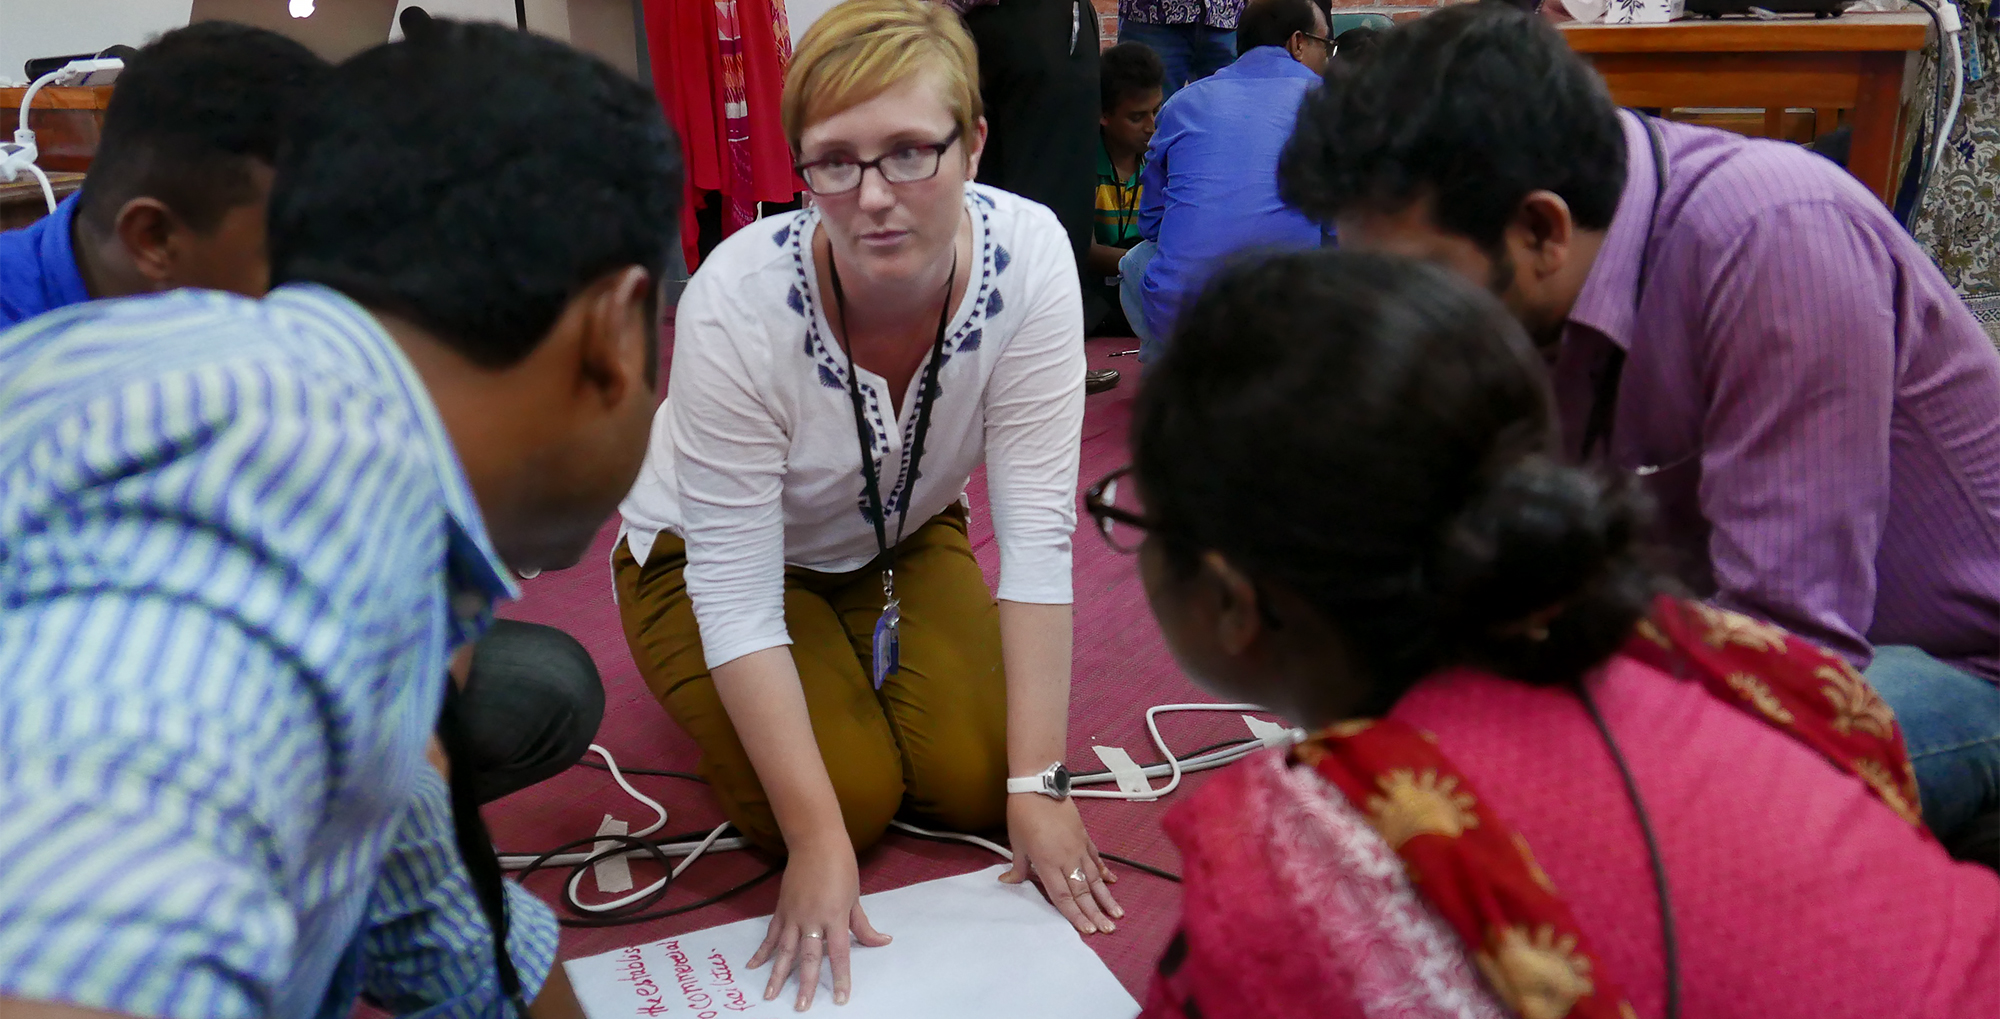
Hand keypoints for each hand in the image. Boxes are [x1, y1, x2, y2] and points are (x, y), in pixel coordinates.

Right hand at [748, 834, 891, 1010]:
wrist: (816, 842)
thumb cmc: (841, 867)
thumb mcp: (855, 897)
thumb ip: (864, 925)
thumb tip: (883, 941)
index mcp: (835, 917)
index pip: (839, 954)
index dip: (840, 977)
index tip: (840, 999)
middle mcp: (813, 919)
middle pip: (809, 958)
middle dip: (805, 984)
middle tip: (801, 1007)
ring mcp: (794, 915)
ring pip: (785, 951)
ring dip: (778, 975)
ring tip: (770, 996)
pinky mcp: (781, 910)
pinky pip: (772, 935)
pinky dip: (762, 952)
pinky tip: (753, 967)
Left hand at [999, 794, 1122, 934]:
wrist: (1038, 785)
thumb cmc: (1023, 814)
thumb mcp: (1016, 843)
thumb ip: (1017, 866)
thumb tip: (1007, 881)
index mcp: (1047, 863)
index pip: (1062, 896)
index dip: (1075, 915)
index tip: (1088, 931)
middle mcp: (1066, 858)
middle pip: (1083, 891)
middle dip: (1096, 913)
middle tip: (1109, 929)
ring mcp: (1078, 847)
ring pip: (1094, 878)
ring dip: (1106, 897)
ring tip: (1117, 913)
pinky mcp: (1084, 837)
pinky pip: (1095, 858)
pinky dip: (1103, 871)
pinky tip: (1111, 882)